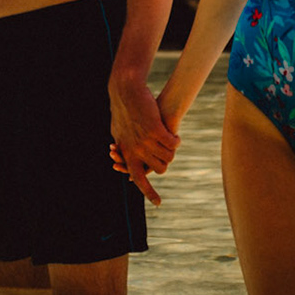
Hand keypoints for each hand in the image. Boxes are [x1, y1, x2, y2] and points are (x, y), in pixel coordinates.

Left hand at [108, 72, 178, 205]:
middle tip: (168, 152)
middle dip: (166, 161)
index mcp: (127, 153)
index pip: (139, 180)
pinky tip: (175, 135)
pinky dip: (175, 140)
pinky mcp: (156, 130)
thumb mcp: (118, 131)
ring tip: (172, 141)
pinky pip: (172, 143)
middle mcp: (136, 151)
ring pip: (168, 156)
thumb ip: (123, 147)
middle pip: (160, 168)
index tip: (159, 203)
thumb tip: (123, 159)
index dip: (149, 193)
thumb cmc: (123, 110)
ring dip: (171, 150)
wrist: (126, 90)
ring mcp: (145, 141)